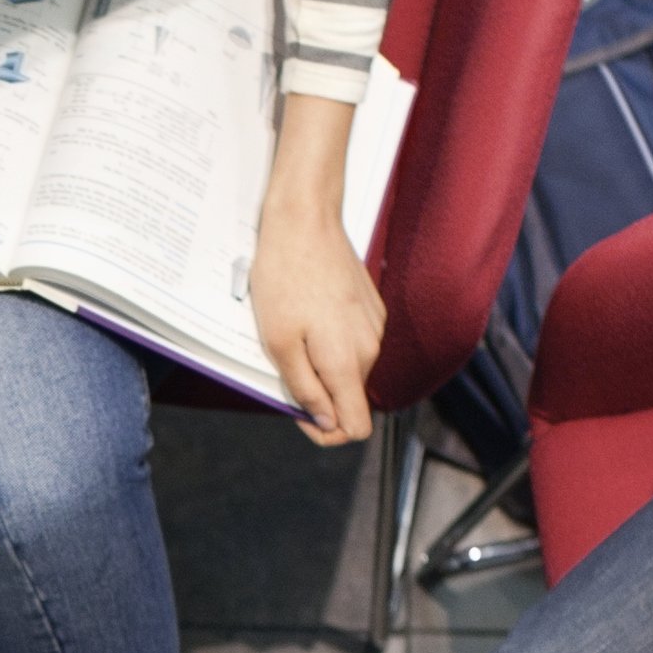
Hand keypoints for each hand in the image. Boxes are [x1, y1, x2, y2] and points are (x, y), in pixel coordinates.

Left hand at [248, 203, 383, 444]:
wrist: (306, 220)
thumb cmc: (285, 276)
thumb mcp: (278, 343)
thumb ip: (305, 389)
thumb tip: (326, 424)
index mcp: (347, 363)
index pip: (356, 427)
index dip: (327, 433)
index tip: (300, 415)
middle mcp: (370, 348)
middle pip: (349, 397)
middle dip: (318, 393)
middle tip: (282, 364)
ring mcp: (374, 326)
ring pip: (349, 368)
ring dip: (321, 363)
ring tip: (292, 332)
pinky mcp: (370, 308)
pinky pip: (352, 342)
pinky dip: (330, 340)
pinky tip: (307, 314)